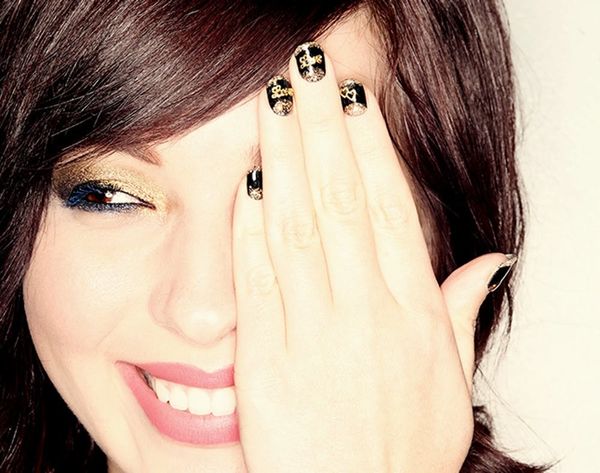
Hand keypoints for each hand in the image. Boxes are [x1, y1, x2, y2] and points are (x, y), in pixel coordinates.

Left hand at [232, 43, 514, 472]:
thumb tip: (488, 263)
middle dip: (325, 127)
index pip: (391, 210)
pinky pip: (260, 280)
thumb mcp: (452, 388)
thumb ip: (463, 316)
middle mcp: (368, 313)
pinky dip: (253, 226)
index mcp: (414, 316)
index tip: (356, 103)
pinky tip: (249, 180)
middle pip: (344, 200)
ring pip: (301, 226)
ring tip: (275, 100)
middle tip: (310, 70)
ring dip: (288, 156)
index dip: (372, 149)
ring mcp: (317, 333)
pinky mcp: (268, 358)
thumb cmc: (400, 454)